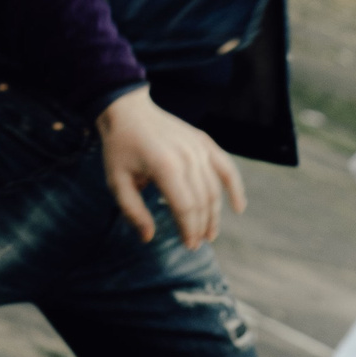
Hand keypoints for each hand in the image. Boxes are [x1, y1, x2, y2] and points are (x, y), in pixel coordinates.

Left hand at [97, 87, 246, 248]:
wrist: (128, 111)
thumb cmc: (120, 148)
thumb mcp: (116, 182)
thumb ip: (133, 211)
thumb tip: (149, 237)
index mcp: (165, 167)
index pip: (185, 208)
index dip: (189, 230)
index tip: (188, 245)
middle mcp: (187, 157)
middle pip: (202, 201)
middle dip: (201, 226)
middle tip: (196, 244)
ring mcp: (198, 147)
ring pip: (214, 188)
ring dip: (215, 214)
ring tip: (210, 233)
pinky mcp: (203, 141)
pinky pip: (225, 166)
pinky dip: (235, 187)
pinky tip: (239, 206)